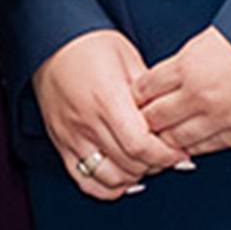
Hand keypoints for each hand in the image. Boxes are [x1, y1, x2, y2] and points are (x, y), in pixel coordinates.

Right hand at [32, 28, 183, 196]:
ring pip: (110, 178)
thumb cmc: (90, 45)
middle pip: (129, 164)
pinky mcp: (61, 145)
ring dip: (134, 176)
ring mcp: (71, 137)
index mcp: (107, 99)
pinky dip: (108, 187)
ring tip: (145, 163)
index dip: (165, 155)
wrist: (51, 42)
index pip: (141, 145)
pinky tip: (123, 176)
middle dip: (156, 165)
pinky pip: (85, 181)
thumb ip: (149, 92)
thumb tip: (171, 117)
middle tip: (168, 155)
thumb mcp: (128, 58)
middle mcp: (87, 122)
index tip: (179, 152)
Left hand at [132, 27, 230, 156]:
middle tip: (138, 125)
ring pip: (178, 140)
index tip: (134, 100)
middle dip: (145, 122)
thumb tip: (160, 85)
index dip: (137, 96)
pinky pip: (207, 148)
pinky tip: (188, 143)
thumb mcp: (208, 42)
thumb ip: (183, 65)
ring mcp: (223, 117)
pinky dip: (194, 146)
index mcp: (190, 66)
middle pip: (156, 118)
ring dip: (167, 139)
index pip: (147, 88)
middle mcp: (202, 95)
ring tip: (161, 139)